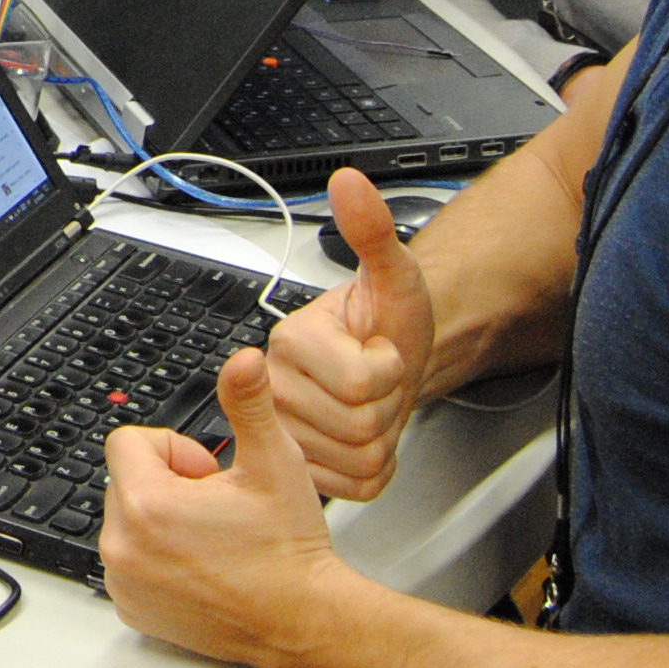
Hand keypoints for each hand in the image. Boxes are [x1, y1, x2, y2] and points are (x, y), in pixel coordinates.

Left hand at [97, 347, 346, 667]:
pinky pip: (130, 563)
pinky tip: (203, 568)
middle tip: (218, 509)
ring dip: (161, 521)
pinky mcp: (132, 610)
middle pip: (127, 481)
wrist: (304, 621)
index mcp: (146, 504)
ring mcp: (124, 582)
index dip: (174, 450)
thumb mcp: (274, 461)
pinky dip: (157, 560)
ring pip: (128, 522)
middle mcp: (122, 546)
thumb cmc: (289, 549)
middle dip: (168, 484)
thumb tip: (244, 360)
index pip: (128, 442)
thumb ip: (249, 403)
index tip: (209, 474)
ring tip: (213, 539)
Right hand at [266, 170, 435, 499]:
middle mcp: (274, 391)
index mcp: (290, 343)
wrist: (391, 362)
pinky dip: (376, 465)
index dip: (387, 368)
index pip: (358, 382)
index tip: (379, 349)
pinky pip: (357, 484)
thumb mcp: (394, 275)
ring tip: (372, 404)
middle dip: (387, 404)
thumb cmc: (389, 323)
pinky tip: (368, 435)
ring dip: (383, 435)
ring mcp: (286, 435)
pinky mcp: (304, 472)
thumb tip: (349, 182)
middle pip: (357, 425)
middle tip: (378, 380)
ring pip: (359, 457)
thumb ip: (372, 230)